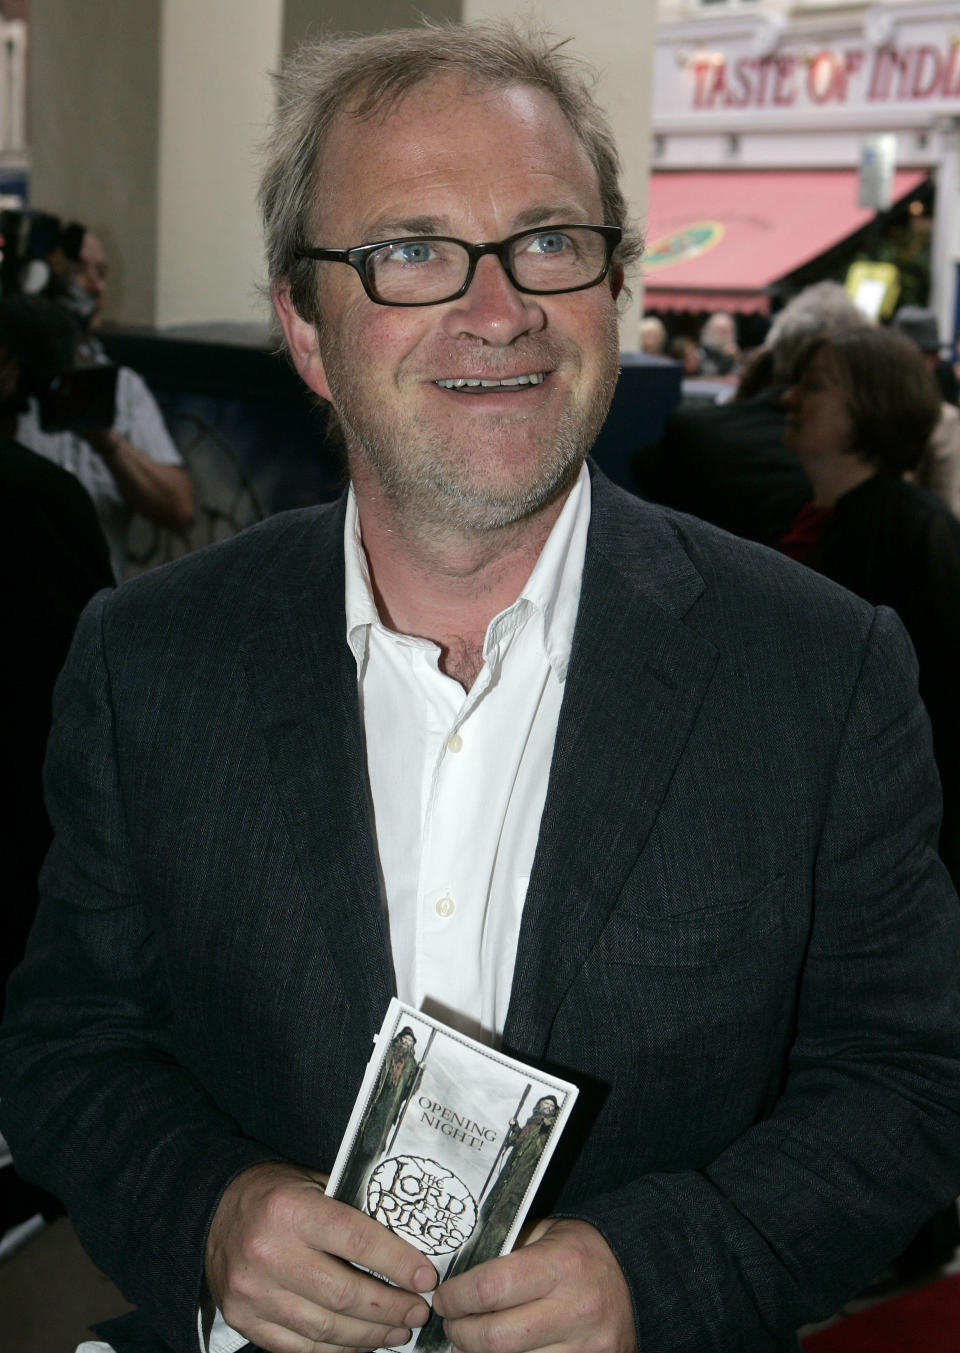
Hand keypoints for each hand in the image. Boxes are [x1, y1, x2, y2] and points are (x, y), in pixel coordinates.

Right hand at [205, 1161, 436, 1352]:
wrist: (210, 1214)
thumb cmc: (271, 1195)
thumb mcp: (310, 1183)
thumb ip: (350, 1207)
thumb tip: (404, 1237)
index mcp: (291, 1210)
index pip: (356, 1239)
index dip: (397, 1262)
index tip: (425, 1277)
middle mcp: (270, 1253)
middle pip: (344, 1293)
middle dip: (390, 1307)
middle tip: (419, 1310)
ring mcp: (254, 1293)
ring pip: (325, 1327)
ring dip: (369, 1335)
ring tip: (398, 1331)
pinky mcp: (246, 1321)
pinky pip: (300, 1346)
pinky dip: (336, 1349)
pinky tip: (360, 1343)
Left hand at [431, 1218, 634, 1352]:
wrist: (638, 1276)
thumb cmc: (582, 1251)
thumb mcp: (546, 1234)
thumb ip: (506, 1251)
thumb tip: (457, 1276)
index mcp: (560, 1265)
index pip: (490, 1288)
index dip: (456, 1297)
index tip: (444, 1297)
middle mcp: (574, 1309)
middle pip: (495, 1337)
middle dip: (460, 1333)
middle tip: (452, 1323)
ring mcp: (585, 1348)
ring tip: (471, 1341)